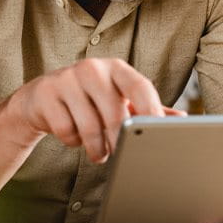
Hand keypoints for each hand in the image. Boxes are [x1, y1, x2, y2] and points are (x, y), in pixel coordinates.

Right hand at [2, 58, 180, 162]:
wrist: (41, 98)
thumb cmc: (89, 100)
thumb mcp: (119, 99)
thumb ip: (147, 109)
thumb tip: (180, 118)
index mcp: (116, 68)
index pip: (139, 86)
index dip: (151, 109)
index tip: (158, 132)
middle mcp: (92, 68)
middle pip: (115, 112)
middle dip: (119, 141)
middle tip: (119, 154)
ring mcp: (66, 78)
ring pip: (89, 126)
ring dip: (96, 148)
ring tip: (99, 152)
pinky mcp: (46, 93)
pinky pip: (65, 130)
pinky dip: (71, 141)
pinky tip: (72, 134)